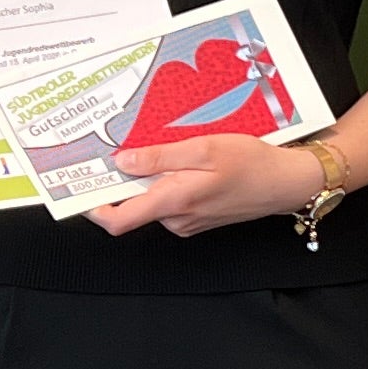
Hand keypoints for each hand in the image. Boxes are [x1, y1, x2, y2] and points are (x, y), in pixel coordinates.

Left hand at [90, 132, 324, 239]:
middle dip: (124, 178)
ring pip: (152, 200)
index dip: (93, 207)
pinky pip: (170, 201)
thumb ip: (161, 156)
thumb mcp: (205, 148)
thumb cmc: (252, 163)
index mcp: (174, 202)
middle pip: (132, 205)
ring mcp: (187, 222)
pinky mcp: (197, 218)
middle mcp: (177, 219)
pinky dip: (168, 182)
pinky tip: (186, 162)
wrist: (286, 183)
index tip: (81, 186)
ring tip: (165, 148)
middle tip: (122, 146)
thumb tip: (123, 161)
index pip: (118, 220)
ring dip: (150, 177)